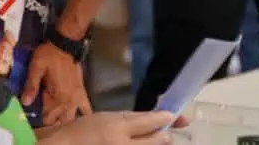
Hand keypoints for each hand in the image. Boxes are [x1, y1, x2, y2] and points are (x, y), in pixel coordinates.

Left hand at [22, 42, 91, 125]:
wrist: (65, 43)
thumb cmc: (49, 54)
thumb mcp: (36, 67)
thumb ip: (31, 85)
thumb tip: (26, 103)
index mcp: (57, 96)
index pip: (47, 118)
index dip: (38, 119)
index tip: (31, 117)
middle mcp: (69, 101)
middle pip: (58, 121)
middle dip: (50, 120)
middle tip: (41, 114)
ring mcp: (77, 98)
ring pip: (70, 118)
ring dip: (62, 120)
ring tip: (54, 116)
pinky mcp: (82, 93)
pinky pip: (86, 109)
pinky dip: (82, 115)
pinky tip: (77, 118)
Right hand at [39, 111, 184, 144]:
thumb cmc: (84, 131)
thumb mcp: (106, 117)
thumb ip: (131, 118)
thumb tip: (156, 117)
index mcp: (117, 129)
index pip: (149, 122)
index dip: (164, 118)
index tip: (174, 117)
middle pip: (158, 141)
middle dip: (163, 136)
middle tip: (162, 134)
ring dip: (154, 144)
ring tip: (151, 140)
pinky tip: (136, 144)